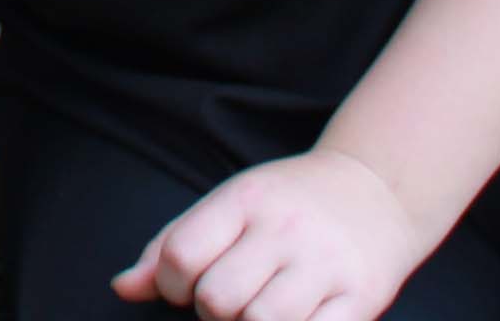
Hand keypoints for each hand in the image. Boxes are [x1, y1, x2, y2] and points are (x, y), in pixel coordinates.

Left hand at [115, 149, 425, 319]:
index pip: (180, 255)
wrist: (377, 191)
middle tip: (228, 300)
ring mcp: (325, 265)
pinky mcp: (361, 298)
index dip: (169, 284)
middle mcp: (285, 229)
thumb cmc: (286, 205)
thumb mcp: (227, 206)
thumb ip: (169, 246)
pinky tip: (291, 319)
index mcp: (245, 200)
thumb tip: (122, 288)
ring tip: (257, 311)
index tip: (185, 285)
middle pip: (218, 298)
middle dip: (212, 311)